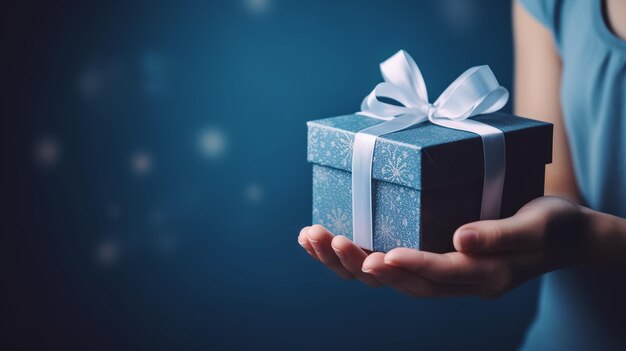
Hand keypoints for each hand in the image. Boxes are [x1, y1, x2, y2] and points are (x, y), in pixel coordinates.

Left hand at [299, 196, 591, 297]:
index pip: (442, 274)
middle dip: (362, 264)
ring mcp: (444, 276)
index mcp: (486, 275)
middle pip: (403, 283)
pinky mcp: (434, 263)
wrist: (564, 236)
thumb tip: (459, 239)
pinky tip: (329, 240)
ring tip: (313, 238)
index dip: (411, 265)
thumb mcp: (538, 223)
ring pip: (390, 278)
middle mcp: (459, 282)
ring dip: (349, 262)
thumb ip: (501, 234)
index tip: (379, 255)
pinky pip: (391, 266)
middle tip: (328, 240)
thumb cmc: (554, 224)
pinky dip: (358, 256)